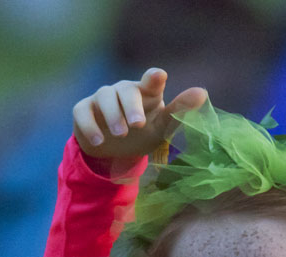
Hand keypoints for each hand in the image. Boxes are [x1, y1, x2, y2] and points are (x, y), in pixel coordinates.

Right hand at [72, 66, 206, 163]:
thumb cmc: (142, 133)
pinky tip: (99, 141)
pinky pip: (83, 113)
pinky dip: (90, 126)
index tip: (158, 77)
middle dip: (131, 106)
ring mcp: (102, 98)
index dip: (154, 78)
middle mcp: (123, 90)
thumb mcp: (161, 127)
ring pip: (104, 98)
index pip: (151, 81)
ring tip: (121, 134)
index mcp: (145, 92)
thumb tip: (202, 92)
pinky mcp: (83, 110)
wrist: (113, 150)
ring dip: (113, 116)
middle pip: (125, 90)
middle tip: (137, 125)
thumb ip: (179, 111)